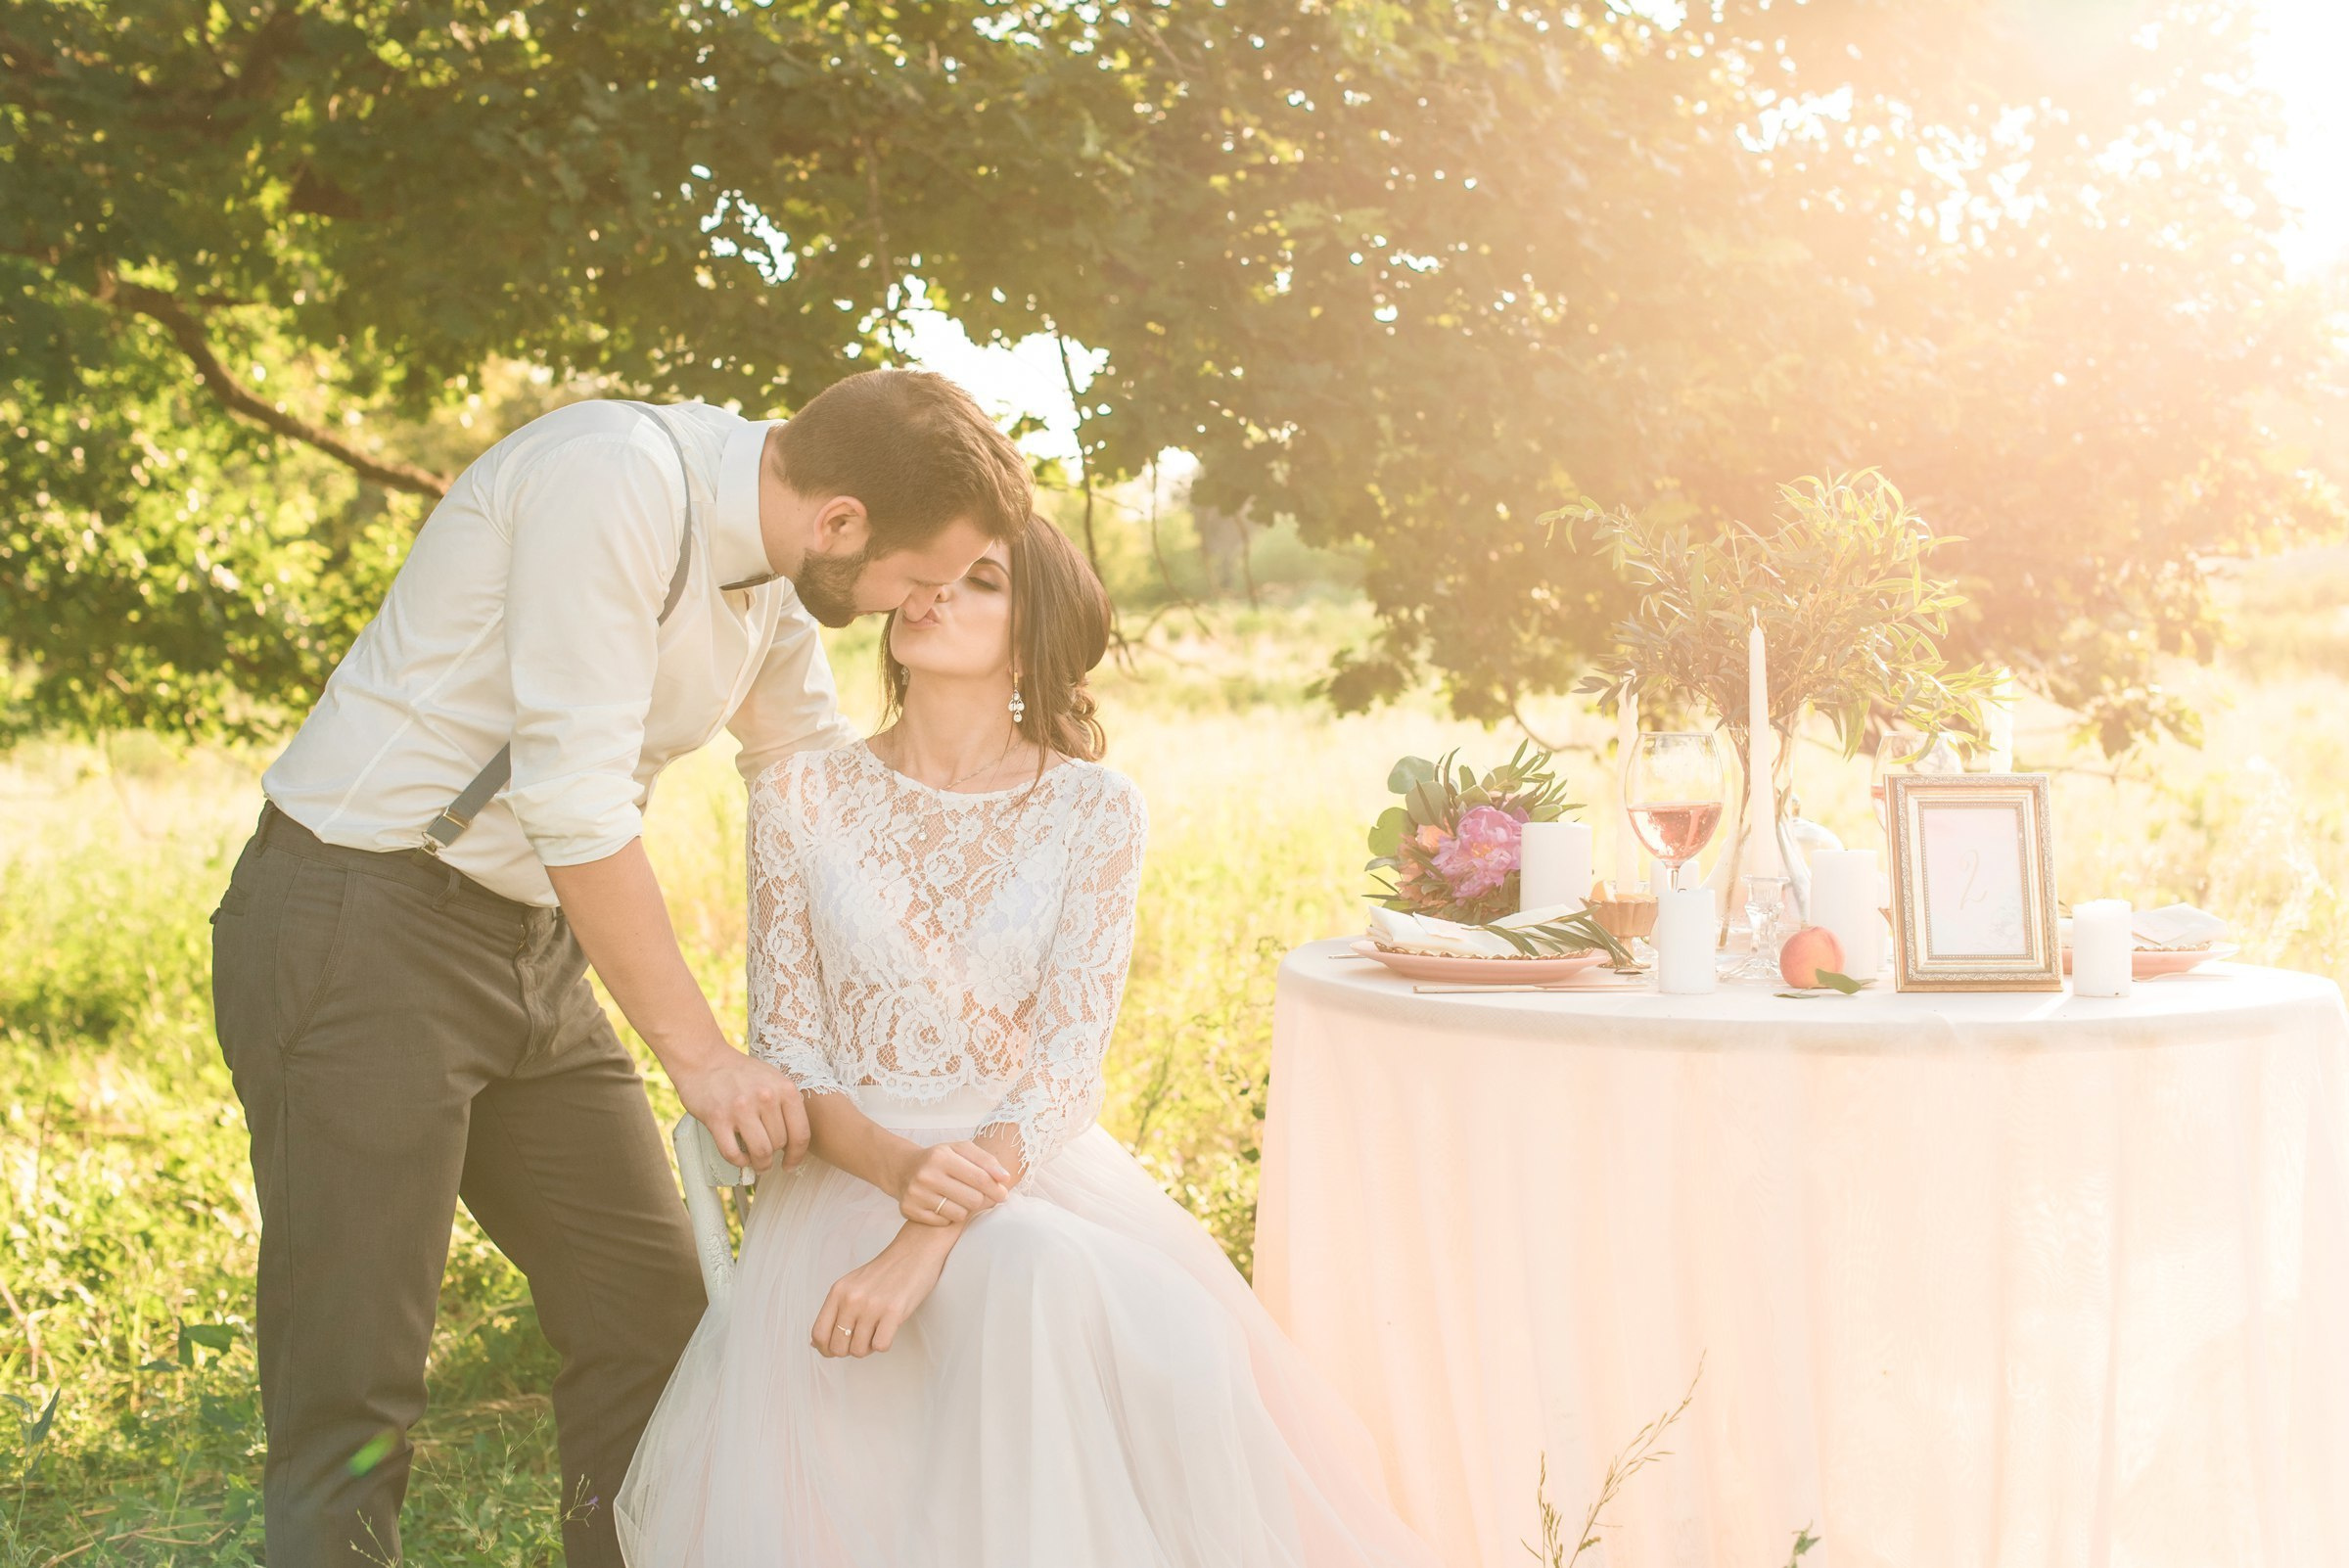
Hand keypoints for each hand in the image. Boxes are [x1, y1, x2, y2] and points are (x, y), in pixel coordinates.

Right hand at [673, 1048, 808, 1172]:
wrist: (703, 1060)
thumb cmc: (740, 1072)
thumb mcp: (773, 1079)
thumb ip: (785, 1105)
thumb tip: (794, 1142)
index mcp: (784, 1088)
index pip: (801, 1133)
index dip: (797, 1155)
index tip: (790, 1164)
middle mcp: (766, 1097)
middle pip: (780, 1144)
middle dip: (774, 1155)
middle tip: (766, 1155)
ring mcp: (741, 1108)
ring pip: (761, 1152)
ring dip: (759, 1163)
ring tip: (756, 1162)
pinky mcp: (718, 1119)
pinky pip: (733, 1153)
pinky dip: (739, 1161)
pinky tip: (740, 1157)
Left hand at [811, 1225, 954, 1357]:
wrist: (914, 1251)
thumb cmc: (884, 1272)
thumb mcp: (852, 1285)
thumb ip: (835, 1311)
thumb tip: (817, 1344)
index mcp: (838, 1292)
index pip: (819, 1333)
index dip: (825, 1349)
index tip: (835, 1351)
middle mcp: (851, 1299)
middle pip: (838, 1347)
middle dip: (849, 1350)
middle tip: (862, 1338)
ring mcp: (872, 1306)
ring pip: (859, 1350)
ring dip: (869, 1347)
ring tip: (877, 1330)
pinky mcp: (893, 1312)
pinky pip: (881, 1346)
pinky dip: (884, 1343)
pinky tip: (888, 1329)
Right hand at [892, 1140, 1012, 1227]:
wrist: (904, 1168)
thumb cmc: (941, 1159)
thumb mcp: (961, 1150)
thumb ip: (986, 1160)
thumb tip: (1004, 1178)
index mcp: (941, 1156)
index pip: (980, 1178)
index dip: (996, 1188)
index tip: (1003, 1194)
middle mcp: (926, 1175)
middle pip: (973, 1199)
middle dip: (982, 1199)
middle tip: (980, 1196)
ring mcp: (916, 1194)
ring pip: (960, 1214)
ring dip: (965, 1208)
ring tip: (959, 1198)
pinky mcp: (909, 1210)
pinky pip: (944, 1222)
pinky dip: (949, 1216)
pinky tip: (944, 1204)